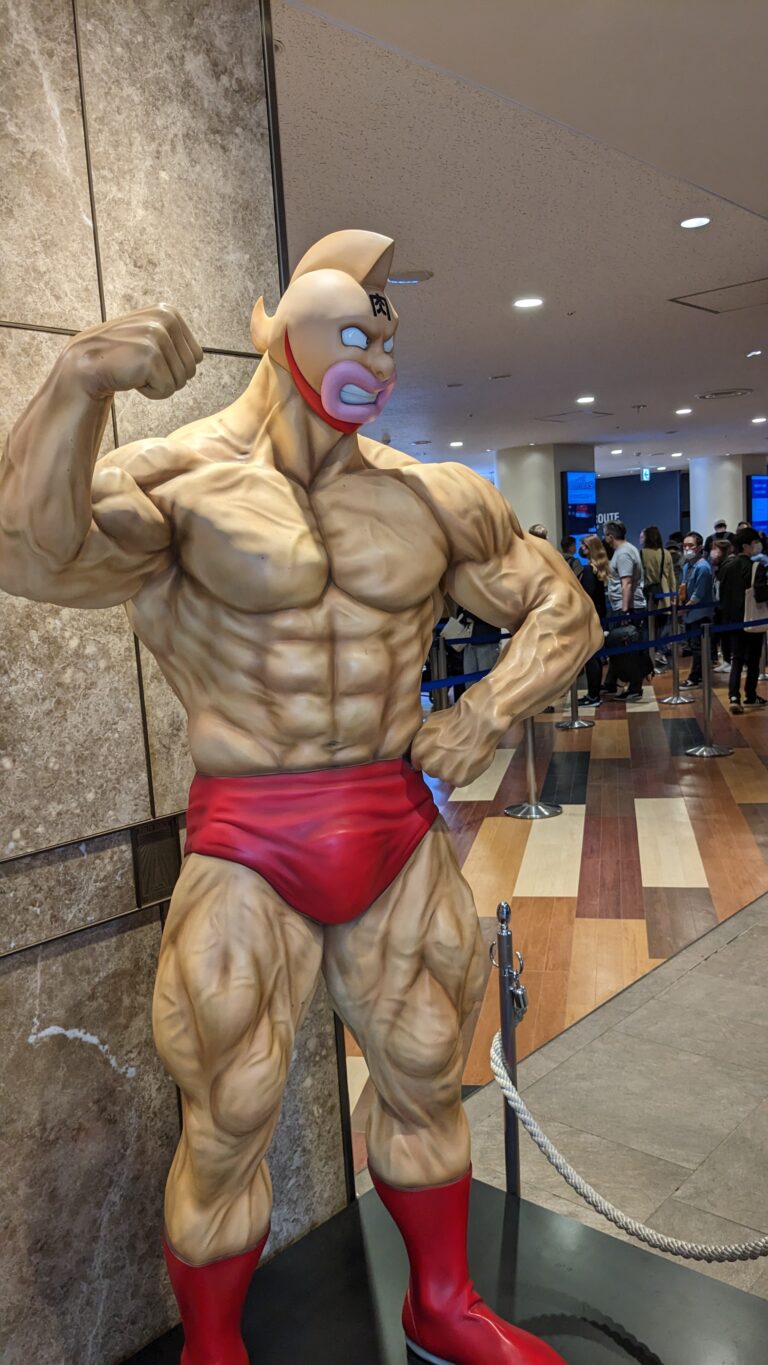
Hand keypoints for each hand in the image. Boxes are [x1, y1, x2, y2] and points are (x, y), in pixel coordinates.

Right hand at [63, 305, 203, 400]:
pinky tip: (131, 378)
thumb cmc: (121, 357)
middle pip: (191, 370)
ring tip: (135, 371)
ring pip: (181, 381)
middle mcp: (165, 319)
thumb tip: (199, 356)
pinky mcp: (150, 356)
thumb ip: (173, 339)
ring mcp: (157, 336)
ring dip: (158, 384)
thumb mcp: (150, 336)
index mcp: (169, 313)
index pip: (196, 356)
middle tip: (141, 367)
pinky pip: (167, 390)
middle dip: (168, 377)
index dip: (174, 366)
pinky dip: (150, 392)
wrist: (86, 365)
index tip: (149, 359)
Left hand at [411, 699, 498, 785]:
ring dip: (452, 768)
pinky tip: (469, 760)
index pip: (418, 762)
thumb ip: (424, 739)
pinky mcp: (459, 780)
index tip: (437, 753)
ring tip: (463, 755)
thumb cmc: (455, 718)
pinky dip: (464, 772)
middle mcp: (429, 765)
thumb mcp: (430, 723)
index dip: (429, 757)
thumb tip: (425, 747)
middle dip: (439, 763)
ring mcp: (444, 774)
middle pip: (432, 770)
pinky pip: (459, 779)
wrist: (478, 722)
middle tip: (452, 752)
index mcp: (419, 751)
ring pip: (446, 775)